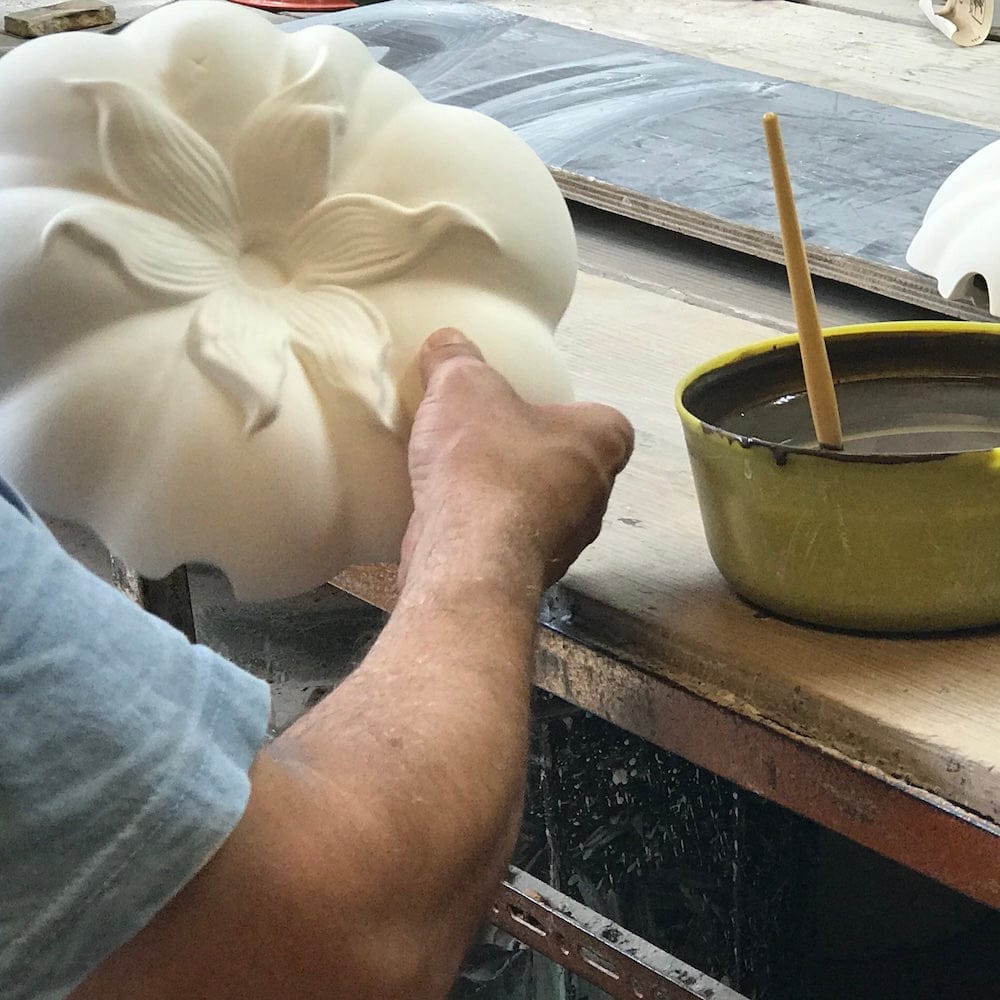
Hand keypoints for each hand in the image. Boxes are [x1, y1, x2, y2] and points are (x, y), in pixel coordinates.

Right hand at [399, 328, 633, 589]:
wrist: (466, 554)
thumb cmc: (483, 462)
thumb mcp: (461, 387)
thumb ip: (455, 359)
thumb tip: (446, 340)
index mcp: (601, 443)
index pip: (607, 424)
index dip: (574, 415)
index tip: (536, 411)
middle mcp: (595, 496)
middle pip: (574, 467)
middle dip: (537, 456)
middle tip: (493, 440)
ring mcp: (567, 541)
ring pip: (545, 508)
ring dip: (513, 496)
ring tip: (465, 478)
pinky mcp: (531, 573)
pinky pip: (513, 541)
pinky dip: (490, 530)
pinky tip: (452, 516)